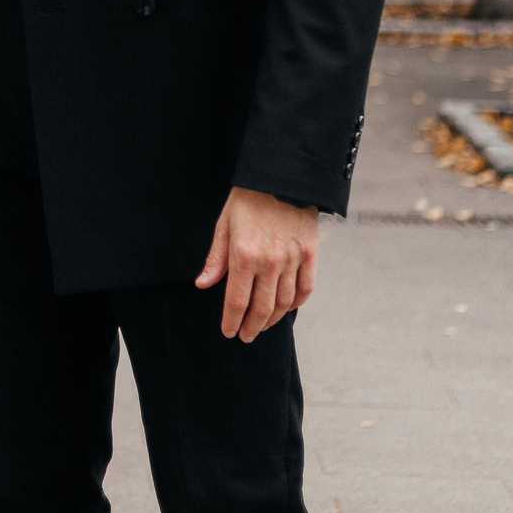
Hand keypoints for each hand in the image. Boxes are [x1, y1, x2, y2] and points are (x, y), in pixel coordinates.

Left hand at [195, 187, 317, 341]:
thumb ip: (215, 258)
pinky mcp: (309, 254)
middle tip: (245, 336)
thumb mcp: (224, 224)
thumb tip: (203, 285)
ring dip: (272, 320)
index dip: (231, 322)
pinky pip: (305, 288)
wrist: (281, 176)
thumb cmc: (248, 198)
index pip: (236, 302)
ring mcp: (292, 259)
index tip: (228, 332)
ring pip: (284, 303)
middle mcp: (269, 262)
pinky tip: (286, 307)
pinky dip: (296, 303)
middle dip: (251, 328)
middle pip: (261, 309)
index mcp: (243, 256)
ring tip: (263, 325)